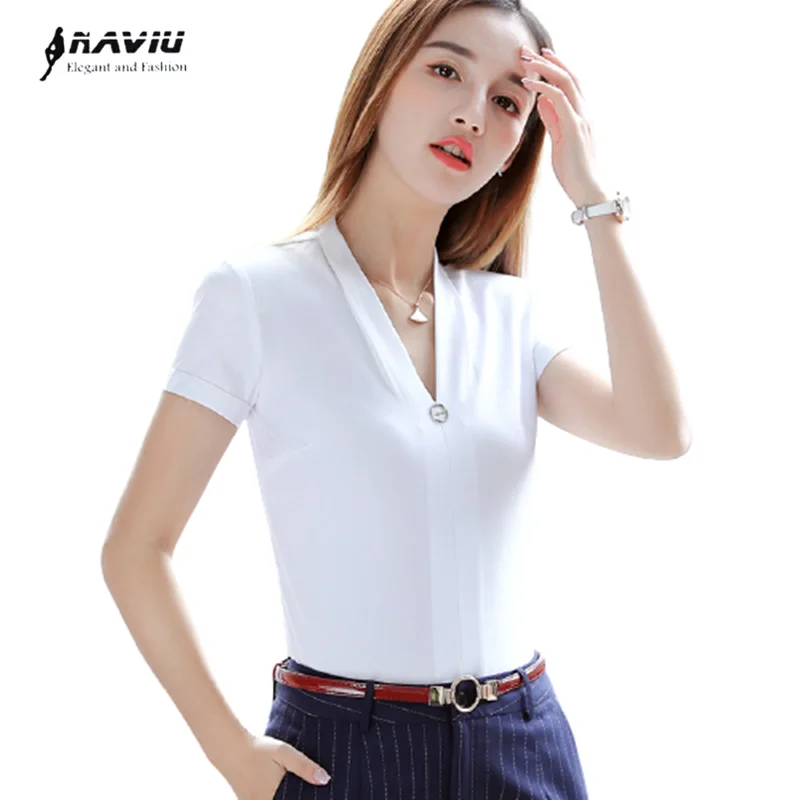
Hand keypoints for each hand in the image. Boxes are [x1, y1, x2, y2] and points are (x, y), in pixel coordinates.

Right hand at [221, 733, 330, 798]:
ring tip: (291, 786)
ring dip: (286, 795)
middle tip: (304, 787)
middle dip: (299, 795)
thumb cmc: (259, 750)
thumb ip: (304, 767)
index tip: (320, 794)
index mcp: (275, 797)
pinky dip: (276, 795)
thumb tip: (325, 780)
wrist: (231, 749)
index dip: (309, 797)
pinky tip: (280, 787)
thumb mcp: (284, 753)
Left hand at [518, 46, 605, 205]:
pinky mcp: (575, 128)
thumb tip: (543, 103)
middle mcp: (585, 113)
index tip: (540, 59)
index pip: (571, 84)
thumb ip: (553, 121)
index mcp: (582, 116)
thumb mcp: (559, 142)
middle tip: (531, 52)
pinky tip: (529, 83)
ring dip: (545, 68)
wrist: (588, 191)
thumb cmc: (574, 172)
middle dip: (550, 62)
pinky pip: (559, 99)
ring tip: (527, 61)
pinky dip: (543, 87)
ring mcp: (582, 119)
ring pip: (566, 82)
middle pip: (570, 76)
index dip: (557, 69)